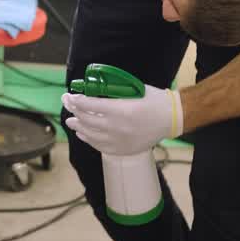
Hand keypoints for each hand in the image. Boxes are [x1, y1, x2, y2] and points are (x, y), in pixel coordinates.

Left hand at [62, 86, 183, 155]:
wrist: (172, 118)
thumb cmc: (154, 101)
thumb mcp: (133, 90)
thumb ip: (113, 92)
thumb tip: (93, 91)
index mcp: (121, 110)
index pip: (90, 105)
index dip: (76, 100)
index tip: (69, 96)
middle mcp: (118, 127)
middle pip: (87, 120)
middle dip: (74, 111)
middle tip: (67, 105)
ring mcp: (119, 141)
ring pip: (90, 134)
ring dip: (78, 127)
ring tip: (71, 121)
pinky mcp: (123, 150)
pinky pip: (100, 146)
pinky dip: (89, 139)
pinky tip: (83, 134)